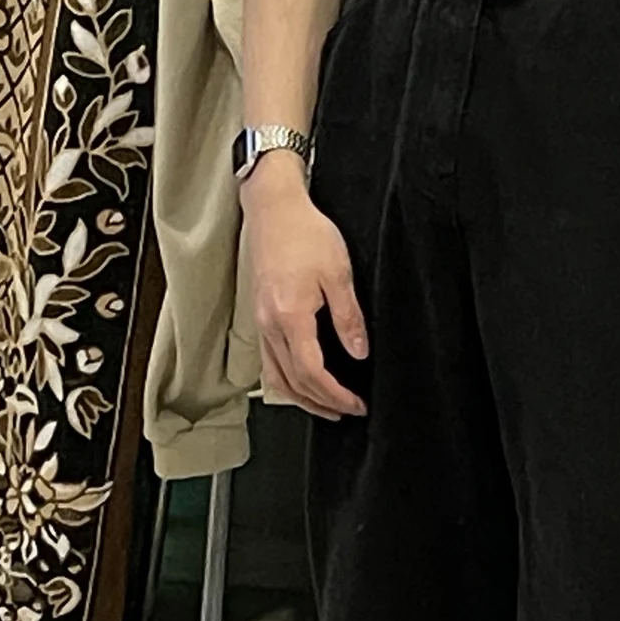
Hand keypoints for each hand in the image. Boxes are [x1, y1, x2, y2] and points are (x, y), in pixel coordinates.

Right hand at [244, 157, 368, 420]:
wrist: (274, 209)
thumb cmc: (305, 233)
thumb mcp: (338, 273)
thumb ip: (349, 317)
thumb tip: (359, 352)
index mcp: (290, 317)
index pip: (312, 372)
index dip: (336, 394)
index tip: (356, 404)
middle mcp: (270, 325)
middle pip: (292, 382)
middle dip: (321, 403)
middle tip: (347, 411)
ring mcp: (261, 322)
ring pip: (276, 376)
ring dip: (301, 397)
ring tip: (325, 406)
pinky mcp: (260, 315)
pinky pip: (269, 360)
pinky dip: (286, 379)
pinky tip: (301, 381)